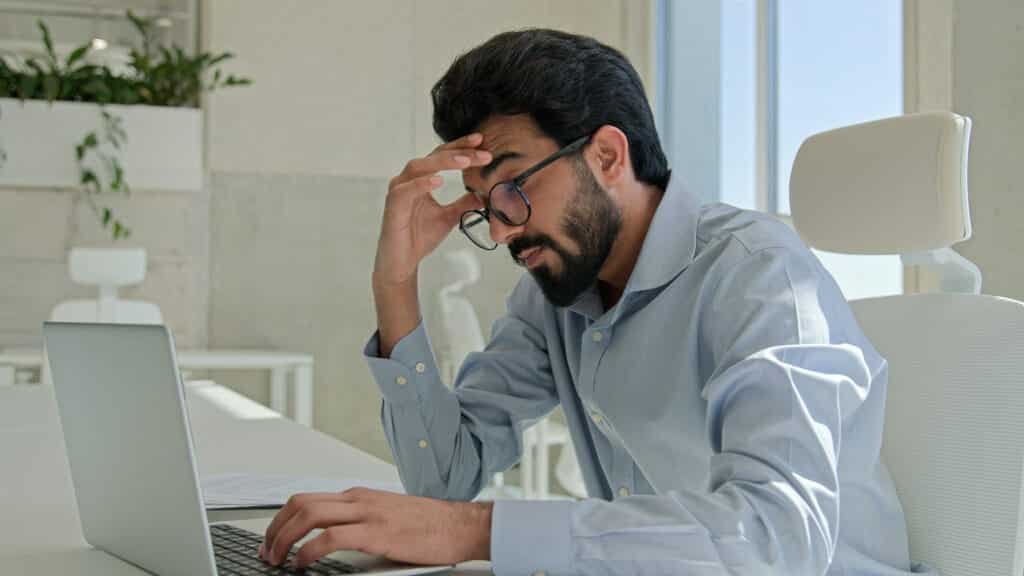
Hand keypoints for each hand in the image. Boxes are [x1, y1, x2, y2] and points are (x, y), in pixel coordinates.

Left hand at [259, 487, 492, 568]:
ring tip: (278, 560)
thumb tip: (328, 541)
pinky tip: (303, 564)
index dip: (281, 520)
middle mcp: (358, 499)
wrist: (459, 525)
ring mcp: (367, 513)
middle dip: (275, 529)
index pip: (307, 499)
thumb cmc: (429, 525)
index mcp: (359, 496)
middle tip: (267, 552)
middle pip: (300, 504)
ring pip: (309, 515)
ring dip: (285, 539)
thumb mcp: (386, 517)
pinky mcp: (377, 533)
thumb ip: (359, 523)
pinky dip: (309, 551)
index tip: (272, 540)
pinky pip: (331, 538)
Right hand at [373, 133, 491, 287]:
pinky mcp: (393, 206)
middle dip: (458, 151)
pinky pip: (405, 190)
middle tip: (481, 149)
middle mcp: (408, 180)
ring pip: (419, 167)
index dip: (461, 147)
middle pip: (433, 156)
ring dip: (442, 162)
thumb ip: (464, 203)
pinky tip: (438, 181)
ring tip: (465, 161)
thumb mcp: (449, 217)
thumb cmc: (419, 238)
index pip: (442, 156)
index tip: (482, 142)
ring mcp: (398, 191)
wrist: (403, 262)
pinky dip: (421, 184)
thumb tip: (484, 193)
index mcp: (421, 179)